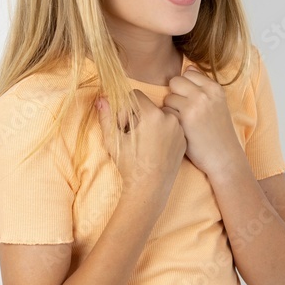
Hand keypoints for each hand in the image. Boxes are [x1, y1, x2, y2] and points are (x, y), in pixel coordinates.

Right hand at [97, 90, 185, 209]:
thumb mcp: (113, 140)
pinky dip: (162, 132)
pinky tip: (155, 148)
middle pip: (149, 106)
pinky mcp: (184, 140)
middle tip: (132, 136)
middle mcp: (170, 118)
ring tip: (144, 143)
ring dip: (150, 123)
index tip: (123, 125)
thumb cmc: (129, 165)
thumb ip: (106, 116)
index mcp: (153, 115)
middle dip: (138, 116)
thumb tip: (101, 98)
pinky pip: (170, 127)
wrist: (149, 189)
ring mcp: (180, 130)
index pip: (136, 96)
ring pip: (160, 116)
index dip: (125, 109)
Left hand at [162, 66, 243, 175]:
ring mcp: (194, 106)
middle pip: (175, 81)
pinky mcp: (183, 119)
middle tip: (184, 111)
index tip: (191, 101)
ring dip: (171, 109)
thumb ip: (203, 86)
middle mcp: (205, 94)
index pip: (189, 72)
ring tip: (184, 122)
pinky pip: (165, 111)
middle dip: (175, 94)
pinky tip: (180, 130)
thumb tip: (187, 67)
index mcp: (215, 88)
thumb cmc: (218, 132)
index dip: (185, 87)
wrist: (224, 158)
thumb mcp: (217, 104)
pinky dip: (168, 121)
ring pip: (168, 97)